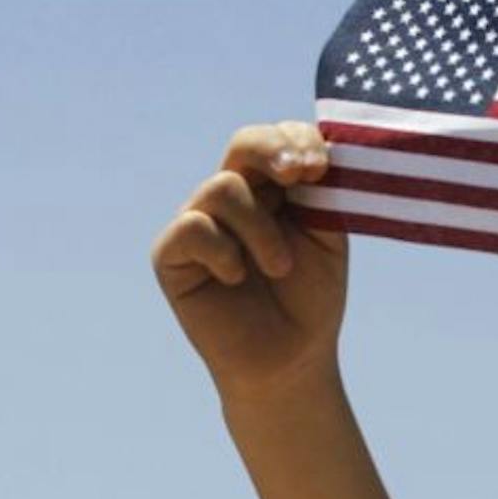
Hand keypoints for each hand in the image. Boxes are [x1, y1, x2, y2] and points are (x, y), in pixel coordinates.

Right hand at [152, 123, 348, 404]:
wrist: (291, 359)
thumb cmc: (310, 299)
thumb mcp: (326, 237)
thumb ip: (320, 191)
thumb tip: (318, 147)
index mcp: (270, 187)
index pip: (276, 140)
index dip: (296, 140)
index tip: (321, 167)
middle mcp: (232, 197)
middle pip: (244, 143)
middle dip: (273, 150)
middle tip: (300, 175)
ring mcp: (198, 221)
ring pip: (222, 189)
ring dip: (261, 229)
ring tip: (280, 267)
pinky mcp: (170, 254)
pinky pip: (193, 228)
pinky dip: (223, 252)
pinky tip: (237, 278)